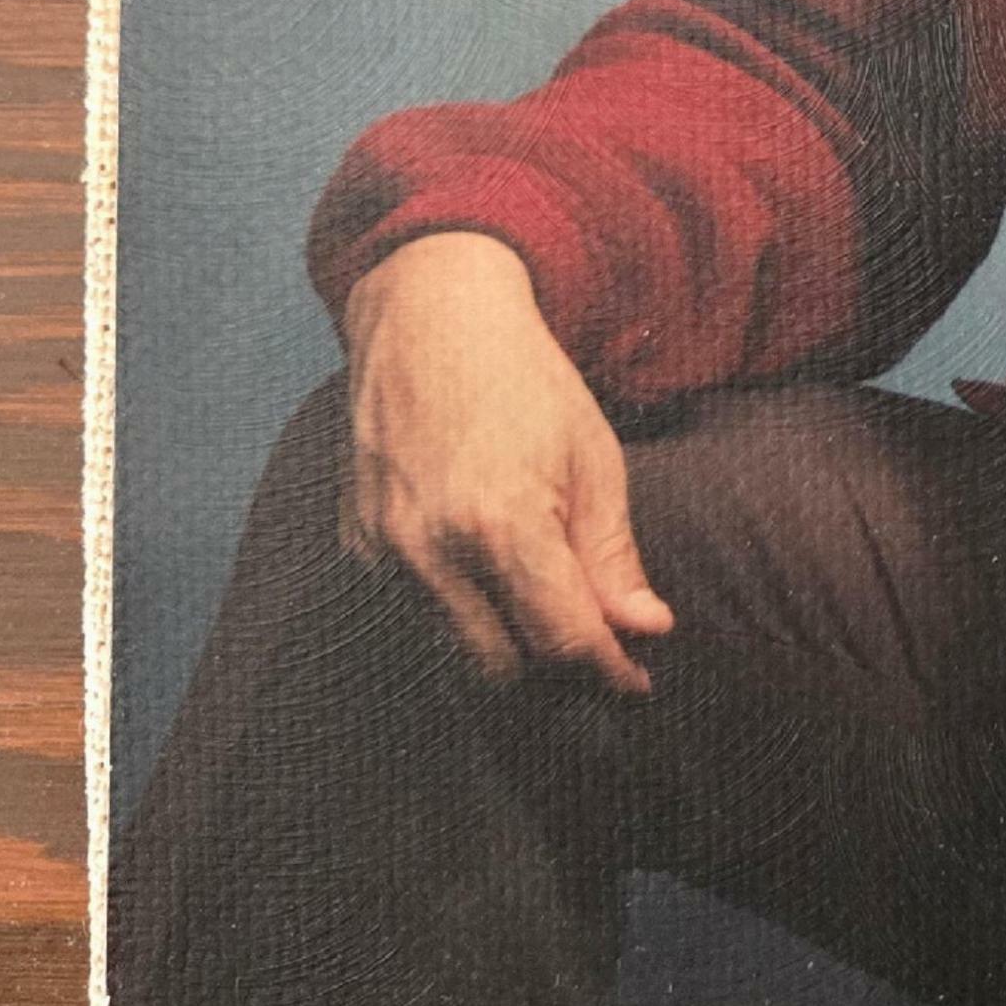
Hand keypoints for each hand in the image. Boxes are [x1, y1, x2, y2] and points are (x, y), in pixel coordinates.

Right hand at [338, 231, 674, 693]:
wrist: (430, 318)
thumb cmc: (525, 381)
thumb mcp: (593, 457)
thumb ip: (612, 555)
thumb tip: (647, 630)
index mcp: (503, 523)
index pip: (562, 643)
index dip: (609, 675)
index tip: (638, 685)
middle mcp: (432, 551)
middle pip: (502, 672)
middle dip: (559, 687)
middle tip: (602, 677)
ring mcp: (385, 554)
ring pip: (451, 659)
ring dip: (509, 669)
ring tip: (556, 651)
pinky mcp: (358, 549)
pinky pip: (411, 624)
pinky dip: (459, 634)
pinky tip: (498, 616)